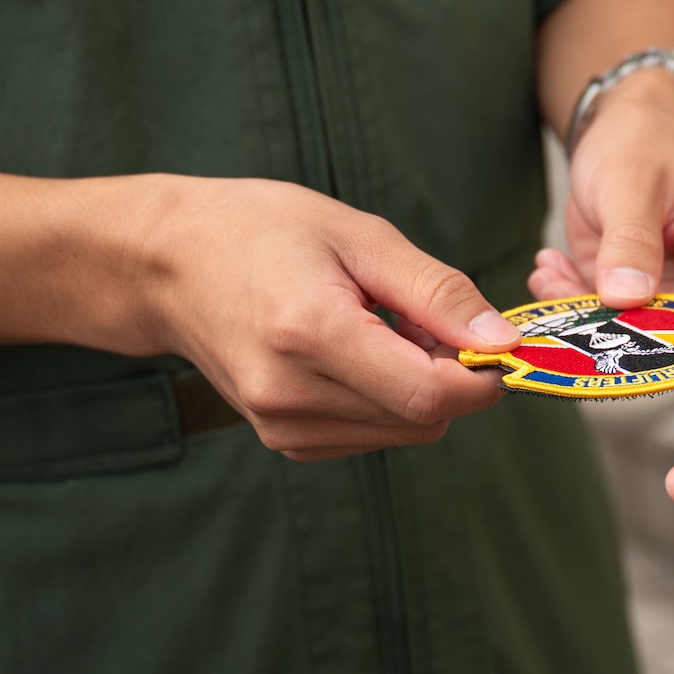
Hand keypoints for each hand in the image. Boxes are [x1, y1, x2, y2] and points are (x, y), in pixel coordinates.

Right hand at [141, 178, 517, 461]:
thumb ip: (437, 292)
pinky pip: (371, 434)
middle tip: (425, 315)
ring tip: (379, 327)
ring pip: (404, 432)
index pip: (429, 395)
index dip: (482, 374)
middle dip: (451, 375)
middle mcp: (291, 396)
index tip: (493, 337)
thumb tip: (503, 340)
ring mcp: (282, 427)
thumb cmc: (263, 231)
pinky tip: (356, 352)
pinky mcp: (283, 441)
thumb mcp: (359, 235)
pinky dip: (386, 399)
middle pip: (424, 419)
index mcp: (310, 335)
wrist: (170, 264)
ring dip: (418, 387)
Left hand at [528, 69, 673, 316]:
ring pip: (654, 337)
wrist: (627, 134)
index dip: (663, 323)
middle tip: (559, 293)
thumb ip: (630, 240)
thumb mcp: (628, 182)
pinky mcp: (668, 301)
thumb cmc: (642, 142)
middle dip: (618, 321)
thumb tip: (627, 297)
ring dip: (594, 315)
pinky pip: (630, 326)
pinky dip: (586, 307)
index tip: (606, 317)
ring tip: (552, 276)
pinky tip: (557, 275)